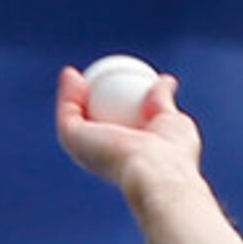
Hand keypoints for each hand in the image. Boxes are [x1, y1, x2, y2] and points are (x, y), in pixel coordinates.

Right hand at [55, 63, 201, 196]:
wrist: (159, 169)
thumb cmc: (173, 153)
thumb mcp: (172, 119)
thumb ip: (163, 102)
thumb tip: (166, 80)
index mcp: (126, 157)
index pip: (114, 128)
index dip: (111, 106)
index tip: (113, 83)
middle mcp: (102, 158)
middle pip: (88, 125)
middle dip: (83, 102)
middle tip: (90, 79)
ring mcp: (85, 150)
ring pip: (73, 118)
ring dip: (70, 94)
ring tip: (74, 74)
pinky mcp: (73, 140)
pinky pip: (68, 111)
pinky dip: (68, 93)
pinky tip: (72, 75)